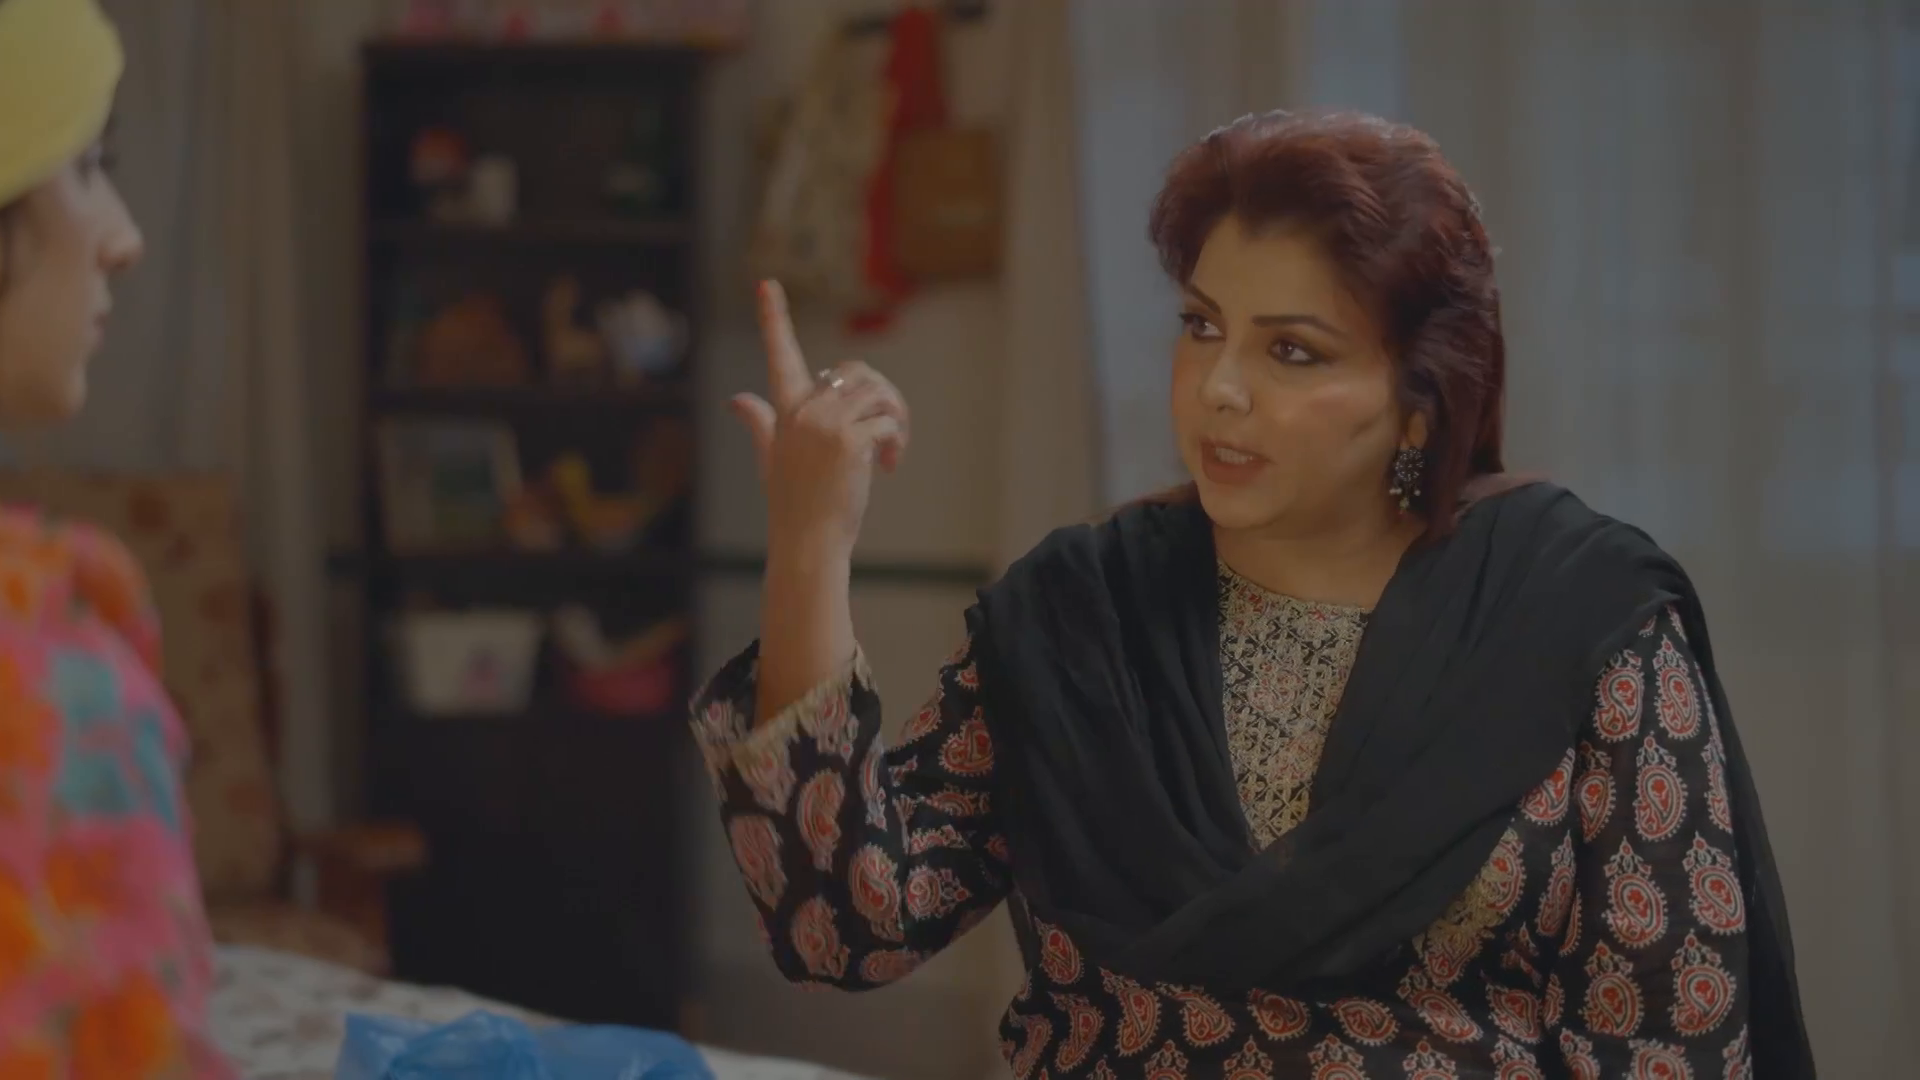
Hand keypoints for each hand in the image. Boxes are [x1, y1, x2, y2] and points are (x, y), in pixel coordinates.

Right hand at [728, 280, 909, 560]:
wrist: (807, 542)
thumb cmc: (794, 503)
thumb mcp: (772, 457)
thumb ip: (758, 422)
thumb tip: (735, 400)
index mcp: (784, 409)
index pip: (778, 355)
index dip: (771, 318)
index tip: (765, 284)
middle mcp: (802, 411)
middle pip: (857, 373)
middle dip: (882, 396)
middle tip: (890, 430)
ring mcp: (826, 425)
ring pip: (878, 394)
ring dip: (895, 418)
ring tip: (891, 450)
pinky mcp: (851, 443)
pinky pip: (888, 422)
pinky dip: (898, 441)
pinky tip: (890, 466)